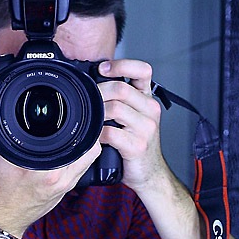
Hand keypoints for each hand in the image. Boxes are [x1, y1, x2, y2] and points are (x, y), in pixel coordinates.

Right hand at [0, 116, 100, 235]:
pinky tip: (72, 145)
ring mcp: (65, 184)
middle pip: (86, 143)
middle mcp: (56, 176)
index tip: (63, 109)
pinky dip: (83, 153)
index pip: (68, 137)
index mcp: (37, 168)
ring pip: (91, 154)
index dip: (70, 118)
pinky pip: (86, 165)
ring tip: (73, 129)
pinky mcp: (68, 188)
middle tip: (70, 115)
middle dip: (80, 126)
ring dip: (85, 140)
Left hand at [97, 59, 168, 190]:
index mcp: (148, 100)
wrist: (150, 174)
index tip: (102, 69)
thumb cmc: (137, 144)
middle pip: (121, 89)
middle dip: (99, 91)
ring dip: (96, 113)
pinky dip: (98, 134)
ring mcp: (146, 128)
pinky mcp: (138, 145)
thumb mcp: (133, 118)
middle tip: (87, 97)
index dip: (122, 64)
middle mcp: (151, 111)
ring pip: (115, 108)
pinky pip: (111, 133)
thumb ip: (121, 101)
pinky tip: (96, 137)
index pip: (143, 70)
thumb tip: (92, 83)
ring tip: (91, 118)